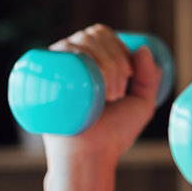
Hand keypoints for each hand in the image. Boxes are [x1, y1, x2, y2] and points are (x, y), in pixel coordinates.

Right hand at [40, 24, 161, 167]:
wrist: (90, 157)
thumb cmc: (113, 133)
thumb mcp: (141, 103)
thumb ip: (149, 78)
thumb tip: (144, 49)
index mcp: (85, 60)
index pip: (101, 33)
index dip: (120, 47)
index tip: (130, 77)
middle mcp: (66, 61)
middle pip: (91, 35)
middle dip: (114, 59)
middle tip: (118, 93)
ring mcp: (53, 71)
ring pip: (79, 43)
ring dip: (104, 64)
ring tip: (108, 97)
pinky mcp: (42, 82)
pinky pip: (58, 55)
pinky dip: (80, 60)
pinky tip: (93, 80)